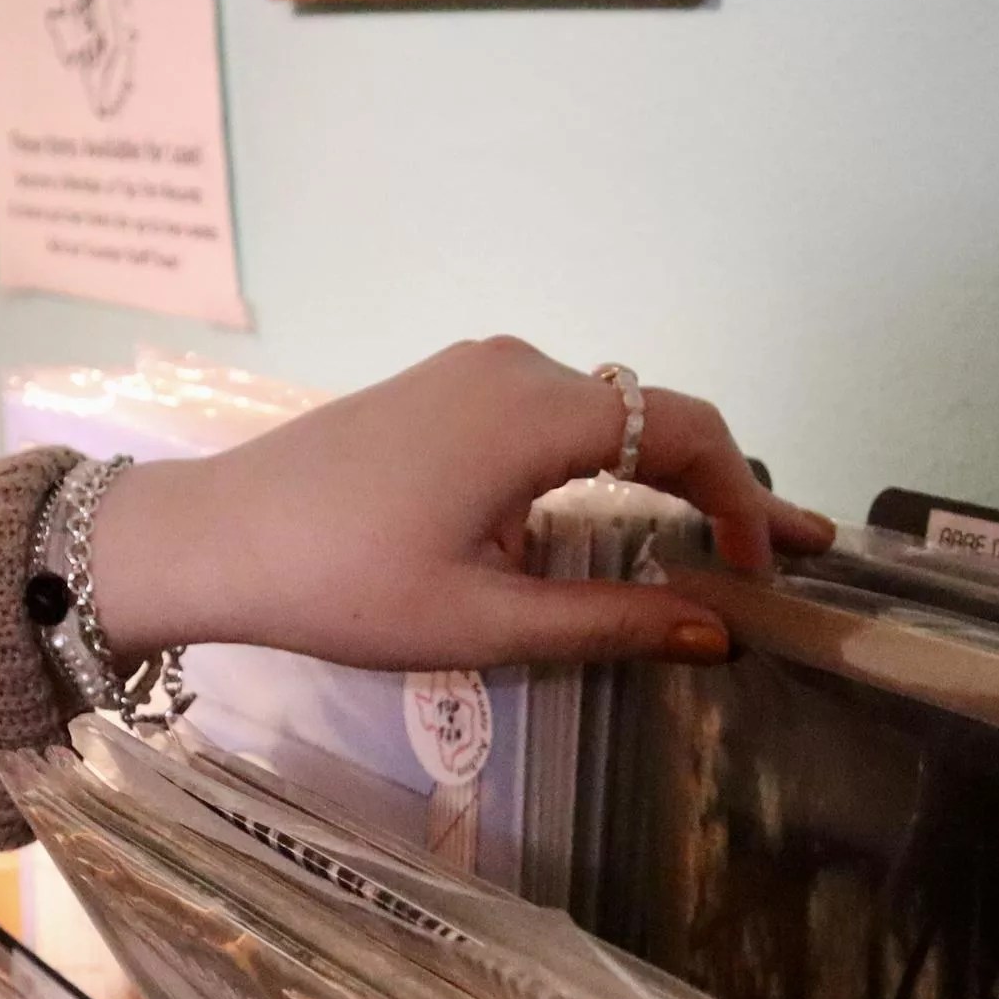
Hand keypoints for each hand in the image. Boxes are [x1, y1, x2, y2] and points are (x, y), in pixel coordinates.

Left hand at [84, 337, 831, 670]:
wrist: (210, 539)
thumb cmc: (341, 585)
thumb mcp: (484, 620)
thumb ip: (608, 620)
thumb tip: (715, 631)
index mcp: (534, 412)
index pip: (686, 432)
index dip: (746, 501)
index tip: (765, 575)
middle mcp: (517, 367)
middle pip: (656, 416)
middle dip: (725, 487)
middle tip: (788, 554)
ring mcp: (477, 371)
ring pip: (608, 414)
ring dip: (665, 475)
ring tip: (721, 543)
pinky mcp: (445, 389)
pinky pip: (556, 416)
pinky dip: (606, 464)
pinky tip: (626, 515)